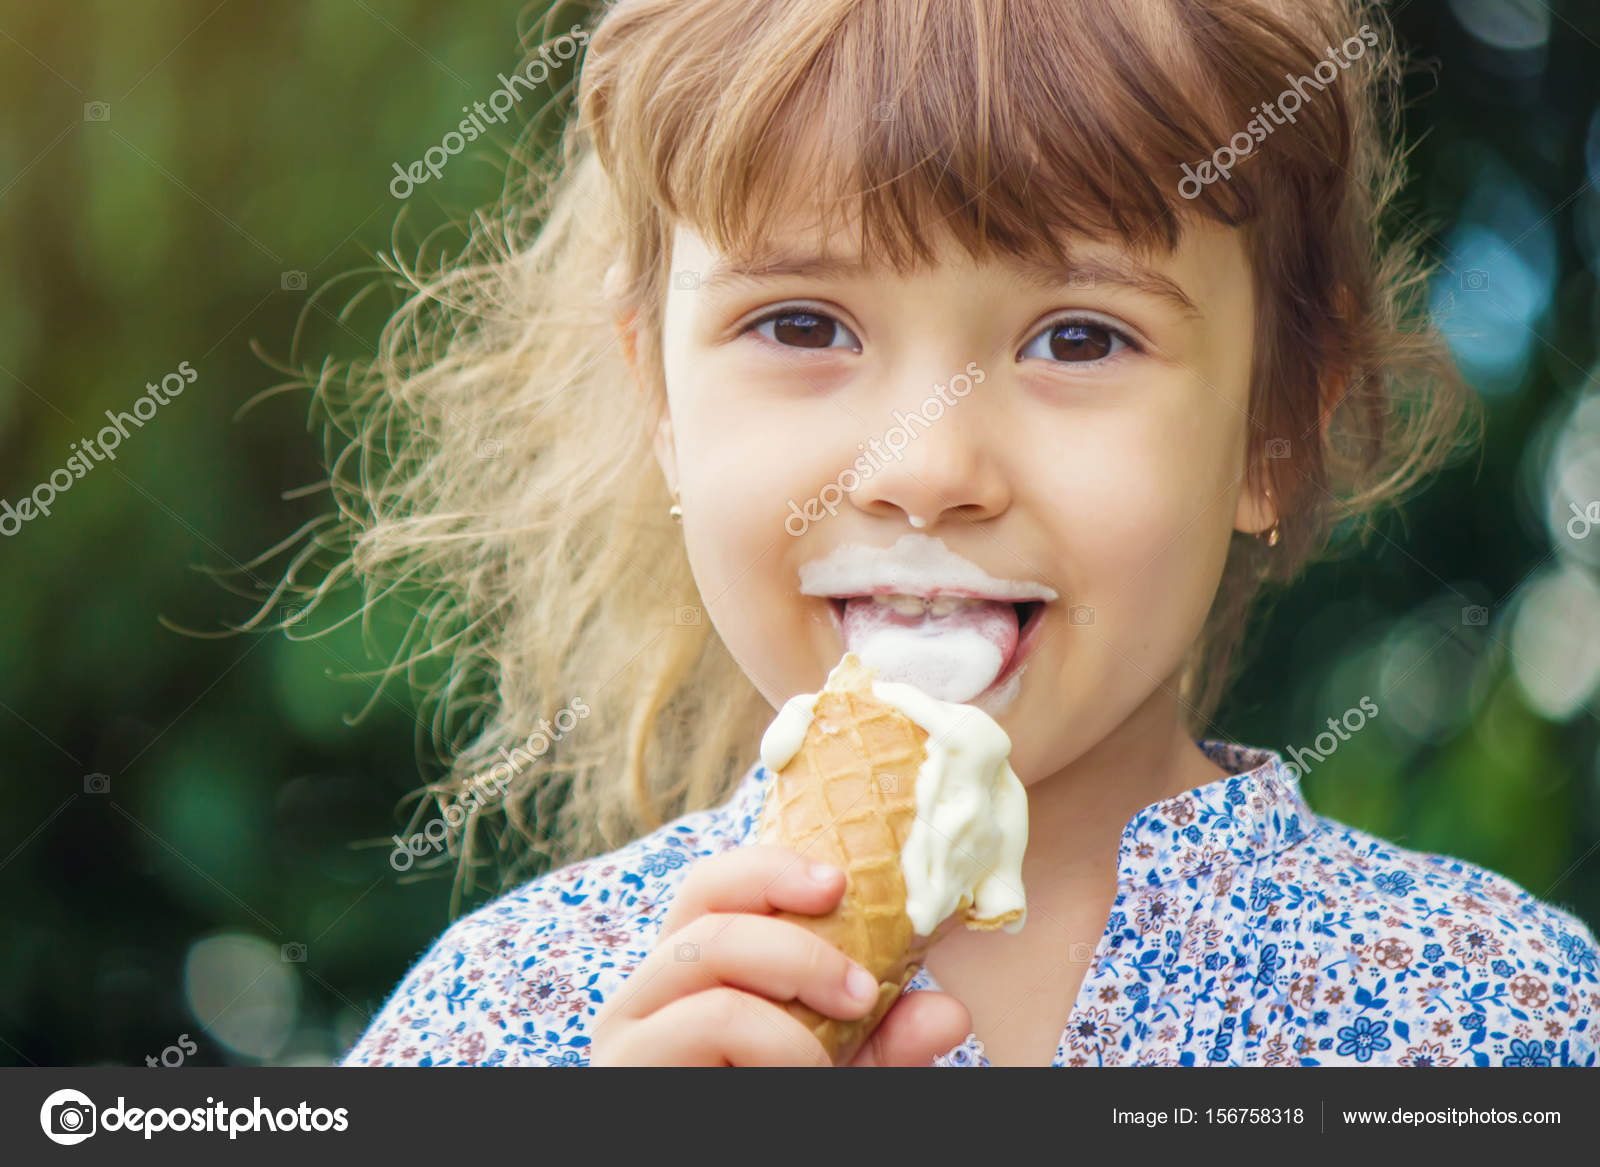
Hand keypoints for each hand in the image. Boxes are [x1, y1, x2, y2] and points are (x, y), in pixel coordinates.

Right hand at [588, 844, 969, 1065]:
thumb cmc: (773, 1106)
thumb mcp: (836, 1071)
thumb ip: (885, 1040)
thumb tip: (950, 1013)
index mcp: (689, 969)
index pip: (717, 884)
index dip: (774, 867)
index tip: (840, 883)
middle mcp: (646, 988)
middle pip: (708, 902)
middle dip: (798, 935)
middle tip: (864, 991)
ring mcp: (629, 1028)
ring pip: (711, 950)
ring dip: (796, 984)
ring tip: (836, 1048)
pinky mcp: (629, 1066)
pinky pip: (714, 1017)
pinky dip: (779, 1041)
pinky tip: (805, 1077)